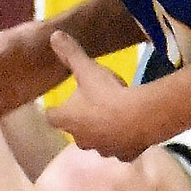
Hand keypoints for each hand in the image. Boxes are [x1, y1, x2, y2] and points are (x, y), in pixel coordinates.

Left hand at [44, 32, 148, 158]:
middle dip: (81, 122)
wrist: (139, 118)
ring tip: (113, 118)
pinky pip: (121, 150)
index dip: (55, 110)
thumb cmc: (106, 94)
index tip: (60, 104)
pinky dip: (123, 143)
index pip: (52, 117)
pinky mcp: (124, 155)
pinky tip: (132, 132)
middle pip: (75, 132)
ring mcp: (103, 150)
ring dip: (102, 133)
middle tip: (91, 107)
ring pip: (98, 142)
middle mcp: (81, 139)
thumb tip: (53, 34)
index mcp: (67, 120)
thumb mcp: (87, 69)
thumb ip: (71, 54)